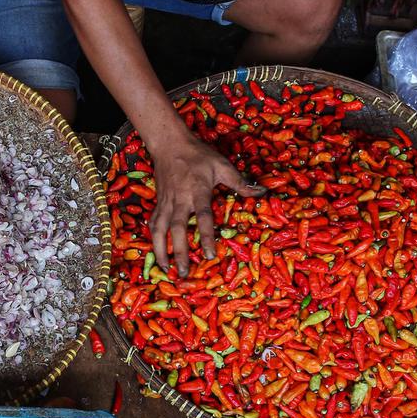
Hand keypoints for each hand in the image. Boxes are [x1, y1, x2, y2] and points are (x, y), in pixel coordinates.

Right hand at [149, 133, 262, 276]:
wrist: (169, 144)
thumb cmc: (198, 155)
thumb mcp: (222, 165)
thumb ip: (240, 182)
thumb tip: (262, 192)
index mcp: (198, 191)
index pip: (203, 217)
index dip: (206, 237)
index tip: (211, 255)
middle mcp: (179, 200)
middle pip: (177, 229)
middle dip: (180, 252)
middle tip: (185, 273)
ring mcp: (166, 202)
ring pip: (160, 230)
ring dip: (162, 251)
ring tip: (166, 270)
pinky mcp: (158, 203)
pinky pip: (154, 224)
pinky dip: (154, 240)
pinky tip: (158, 253)